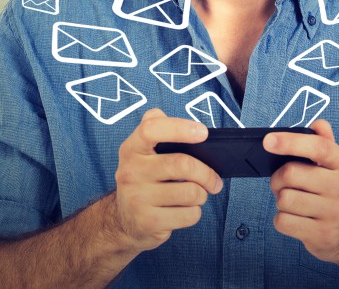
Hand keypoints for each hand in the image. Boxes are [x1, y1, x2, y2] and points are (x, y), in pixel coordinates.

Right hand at [112, 108, 222, 251]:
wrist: (124, 221)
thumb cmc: (144, 180)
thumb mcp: (141, 153)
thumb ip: (156, 128)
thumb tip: (171, 117)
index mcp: (132, 149)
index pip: (151, 129)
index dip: (180, 128)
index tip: (203, 133)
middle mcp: (130, 171)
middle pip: (182, 164)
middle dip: (207, 174)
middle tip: (214, 181)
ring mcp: (137, 198)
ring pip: (190, 192)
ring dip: (201, 195)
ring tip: (195, 196)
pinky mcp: (147, 222)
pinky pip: (189, 215)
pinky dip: (194, 213)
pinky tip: (184, 211)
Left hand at [265, 120, 338, 264]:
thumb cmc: (338, 192)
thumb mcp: (338, 166)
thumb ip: (325, 142)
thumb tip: (318, 124)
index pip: (318, 147)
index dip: (290, 142)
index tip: (268, 141)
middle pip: (290, 174)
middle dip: (278, 178)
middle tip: (283, 182)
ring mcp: (335, 214)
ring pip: (284, 199)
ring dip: (280, 199)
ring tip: (292, 200)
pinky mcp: (322, 235)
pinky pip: (283, 221)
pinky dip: (282, 219)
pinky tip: (295, 217)